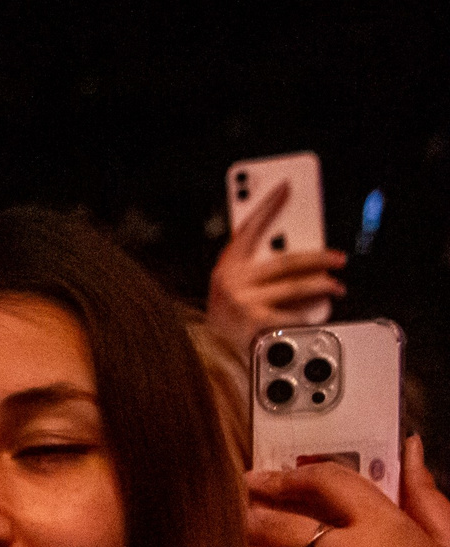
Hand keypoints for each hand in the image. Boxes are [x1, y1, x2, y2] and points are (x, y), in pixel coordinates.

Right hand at [207, 180, 346, 354]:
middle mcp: (232, 282)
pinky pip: (293, 314)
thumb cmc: (224, 324)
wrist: (208, 360)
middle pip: (285, 261)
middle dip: (318, 258)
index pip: (248, 227)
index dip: (267, 205)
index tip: (286, 187)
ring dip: (322, 285)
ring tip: (336, 286)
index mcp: (226, 268)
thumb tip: (297, 259)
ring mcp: (244, 303)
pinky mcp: (256, 323)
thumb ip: (255, 271)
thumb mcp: (232, 291)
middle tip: (338, 258)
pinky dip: (308, 315)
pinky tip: (318, 313)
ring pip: (295, 286)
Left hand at [249, 440, 449, 546]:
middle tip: (229, 505)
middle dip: (247, 508)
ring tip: (220, 540)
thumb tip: (412, 448)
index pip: (328, 482)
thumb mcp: (446, 544)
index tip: (266, 477)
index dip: (289, 476)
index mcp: (386, 528)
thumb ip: (423, 496)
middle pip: (278, 519)